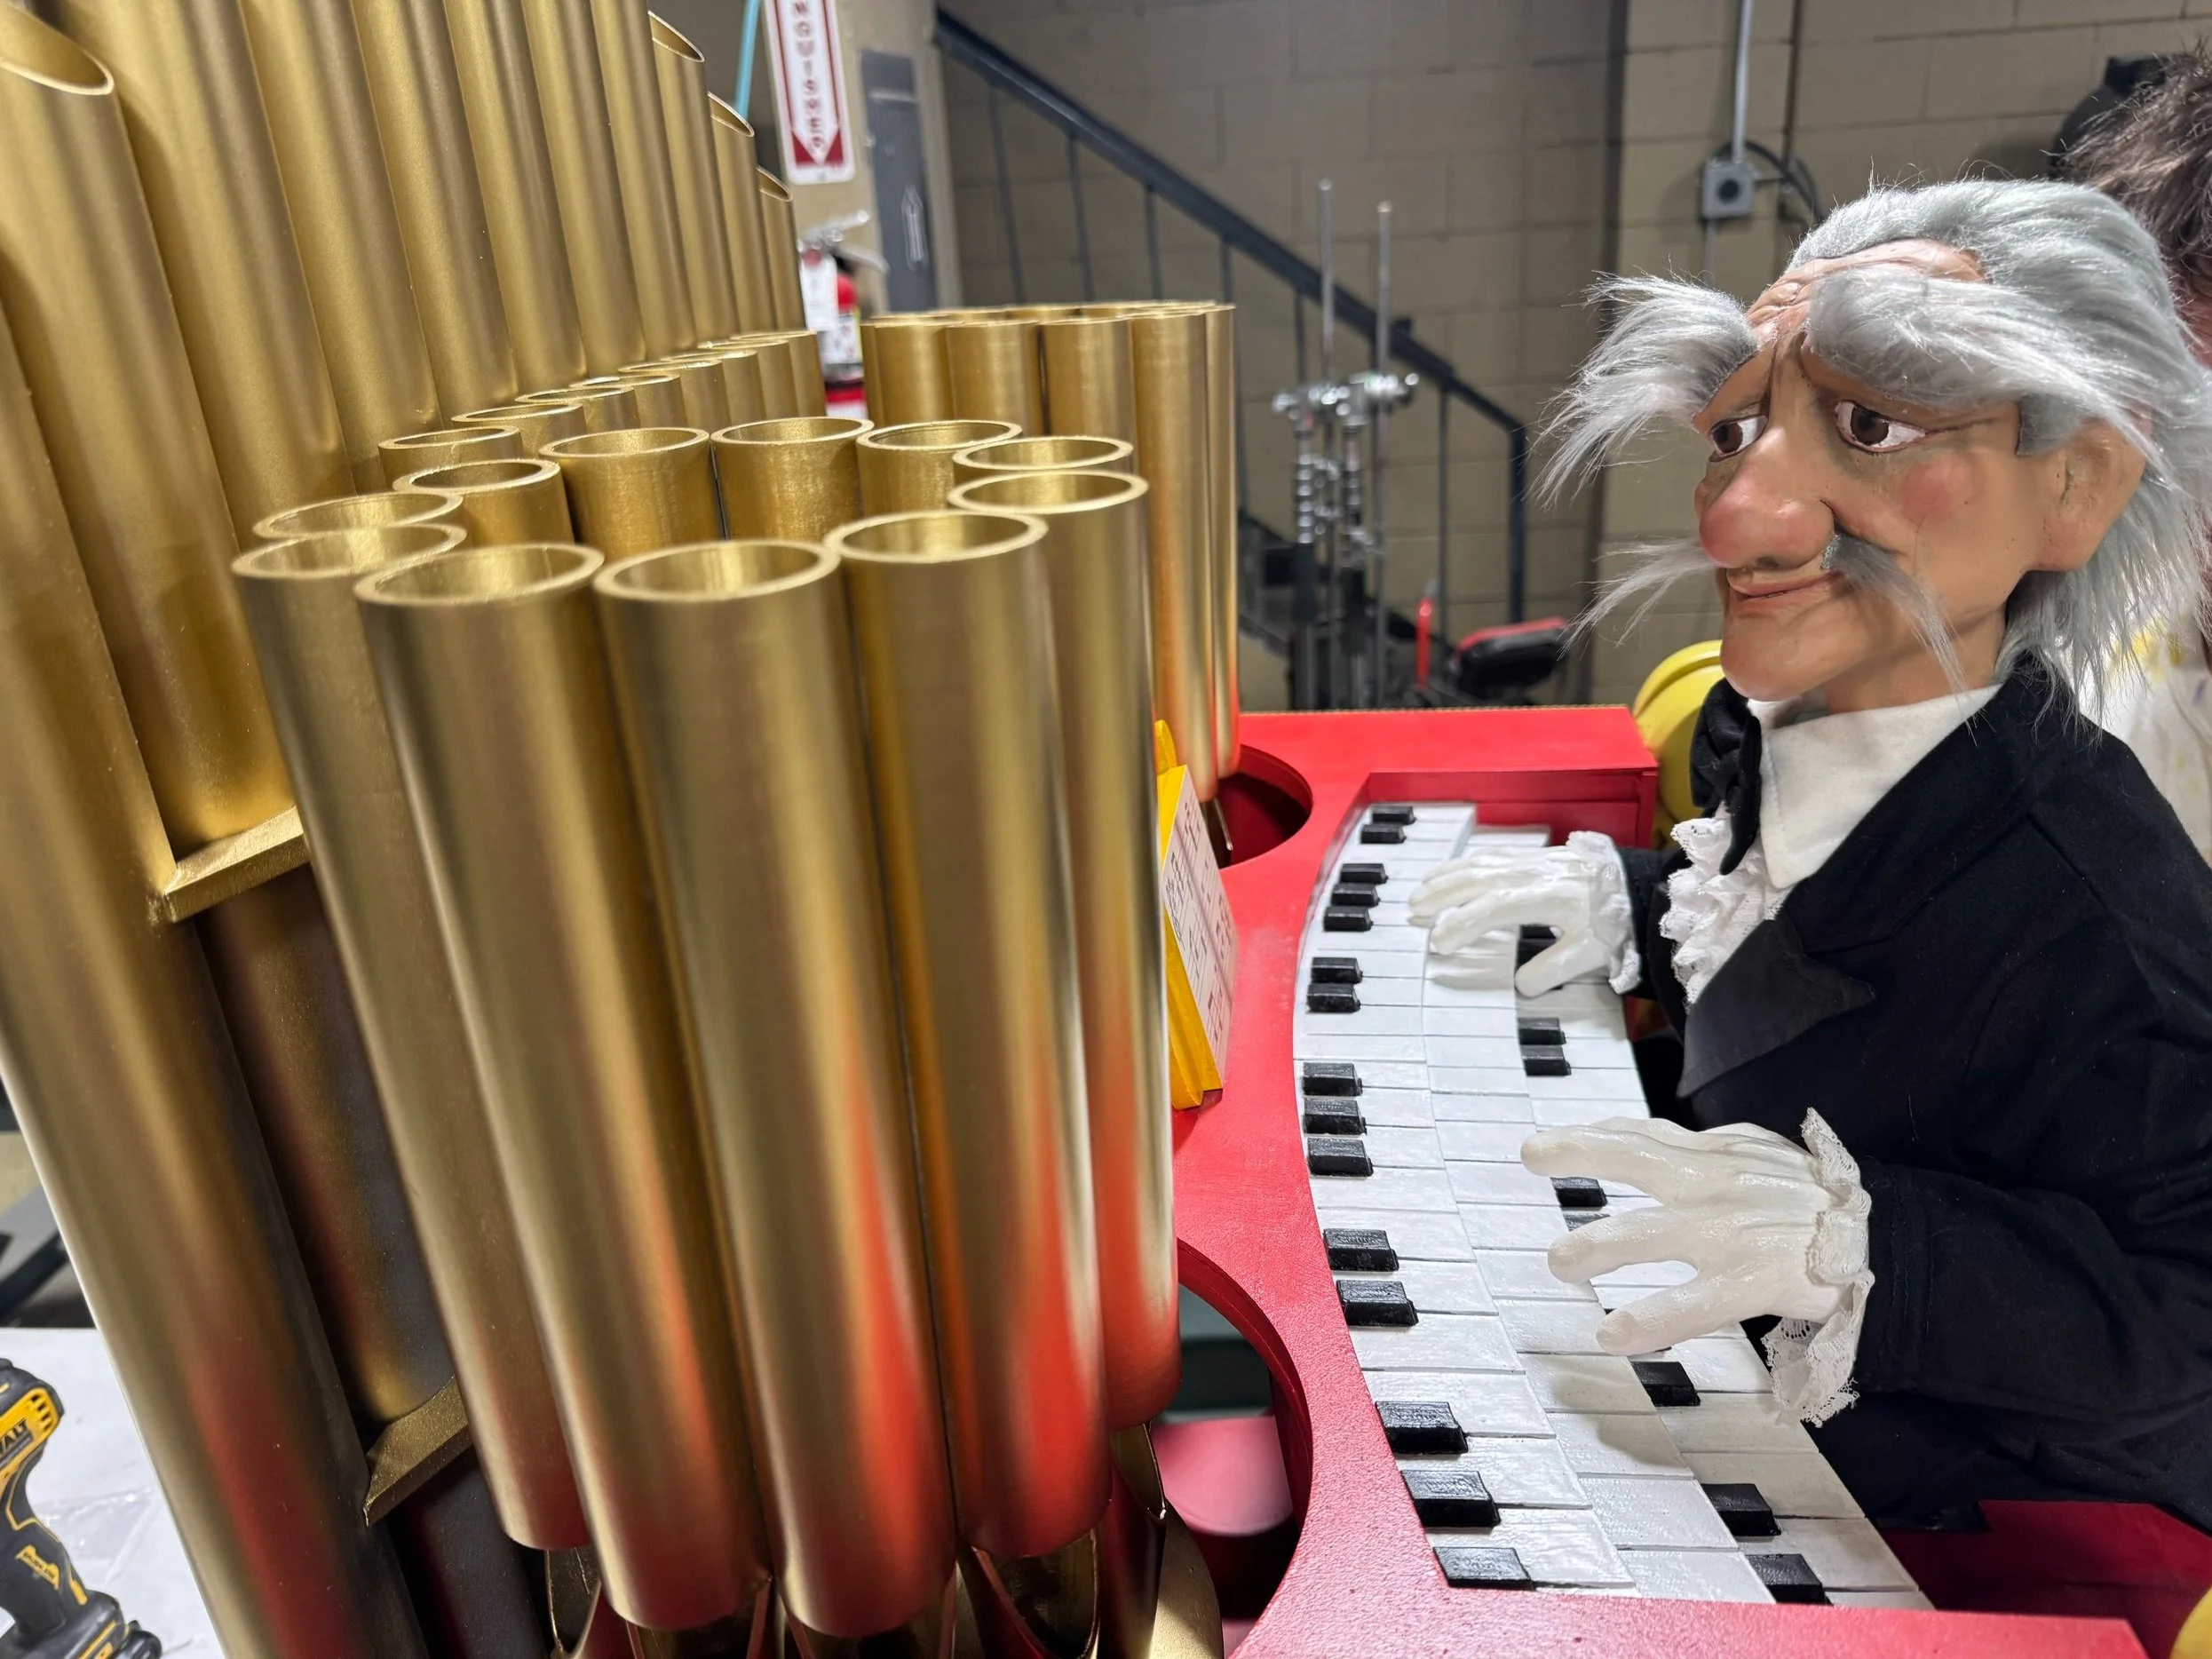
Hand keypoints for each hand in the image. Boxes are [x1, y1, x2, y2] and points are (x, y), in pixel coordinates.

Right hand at [1409, 832, 1637, 995]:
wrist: (1640, 886)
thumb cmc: (1616, 920)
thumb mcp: (1590, 954)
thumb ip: (1552, 970)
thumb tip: (1520, 987)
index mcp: (1545, 897)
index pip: (1492, 909)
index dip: (1462, 925)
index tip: (1440, 945)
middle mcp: (1533, 873)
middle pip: (1476, 879)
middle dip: (1441, 896)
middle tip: (1412, 914)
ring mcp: (1533, 860)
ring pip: (1479, 863)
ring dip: (1446, 877)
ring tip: (1420, 893)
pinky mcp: (1536, 856)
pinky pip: (1490, 856)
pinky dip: (1463, 864)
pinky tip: (1451, 873)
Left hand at [1521, 1116, 1846, 1354]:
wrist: (1897, 1245)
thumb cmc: (1827, 1208)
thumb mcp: (1769, 1164)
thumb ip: (1717, 1155)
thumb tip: (1674, 1140)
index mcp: (1724, 1158)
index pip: (1650, 1135)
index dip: (1596, 1133)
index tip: (1549, 1141)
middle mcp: (1721, 1186)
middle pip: (1640, 1155)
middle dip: (1581, 1150)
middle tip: (1532, 1154)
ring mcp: (1735, 1232)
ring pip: (1653, 1231)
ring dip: (1600, 1243)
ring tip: (1558, 1259)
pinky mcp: (1757, 1278)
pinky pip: (1694, 1301)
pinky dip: (1651, 1317)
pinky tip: (1615, 1333)